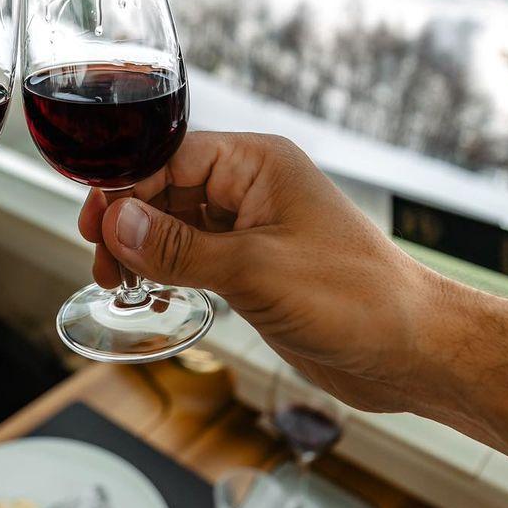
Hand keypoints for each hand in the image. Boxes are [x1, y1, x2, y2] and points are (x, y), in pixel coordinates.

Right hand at [79, 132, 433, 413]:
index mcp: (258, 163)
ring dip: (143, 250)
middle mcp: (252, 187)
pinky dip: (167, 271)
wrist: (413, 351)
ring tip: (119, 282)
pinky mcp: (252, 265)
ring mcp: (252, 227)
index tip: (95, 220)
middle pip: (167, 188)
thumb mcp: (255, 270)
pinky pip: (194, 256)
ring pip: (176, 224)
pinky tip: (150, 293)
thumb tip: (116, 221)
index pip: (171, 157)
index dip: (126, 185)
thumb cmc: (357, 296)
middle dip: (129, 221)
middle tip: (101, 259)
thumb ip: (179, 247)